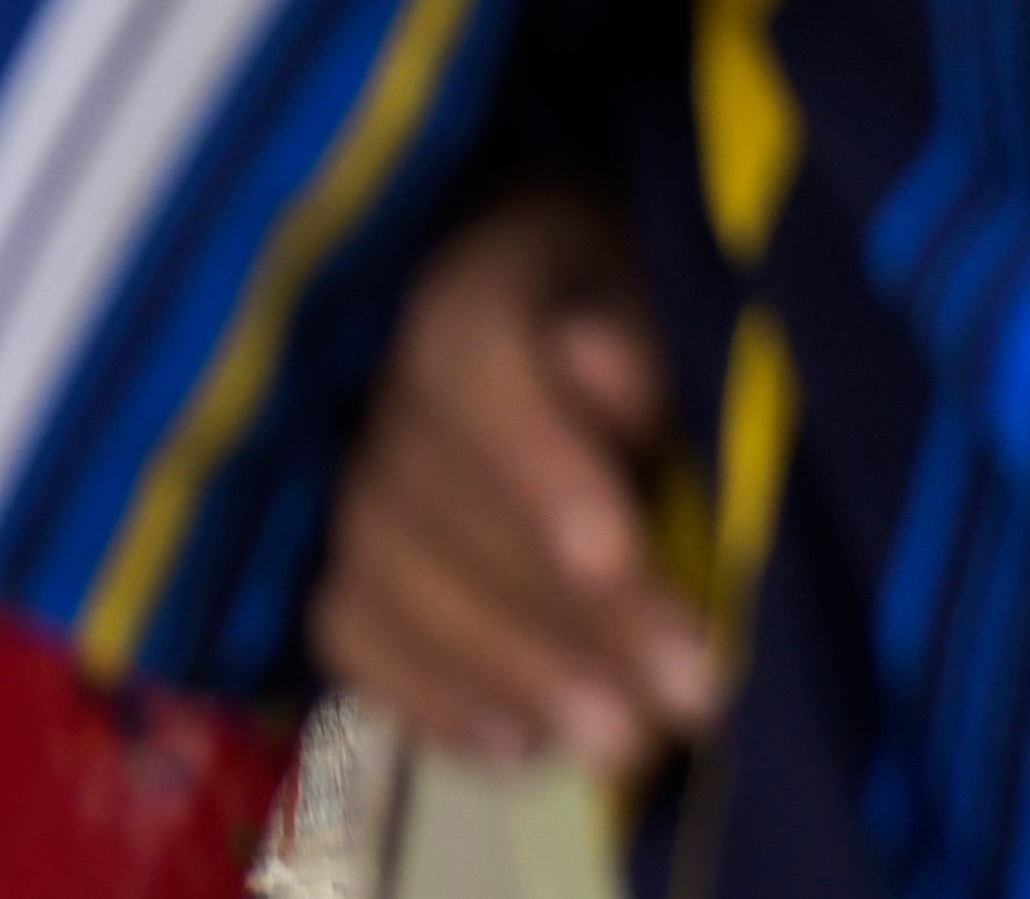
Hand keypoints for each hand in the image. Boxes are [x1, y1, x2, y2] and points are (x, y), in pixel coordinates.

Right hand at [318, 187, 719, 776]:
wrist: (574, 329)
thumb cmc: (643, 319)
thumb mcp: (665, 291)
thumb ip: (646, 335)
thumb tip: (614, 381)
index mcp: (462, 281)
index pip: (465, 361)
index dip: (531, 460)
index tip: (615, 555)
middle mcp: (375, 377)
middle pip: (429, 494)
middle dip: (559, 607)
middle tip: (687, 694)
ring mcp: (343, 475)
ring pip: (383, 574)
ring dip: (507, 667)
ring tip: (627, 746)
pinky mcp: (342, 563)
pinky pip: (348, 634)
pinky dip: (427, 698)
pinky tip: (523, 748)